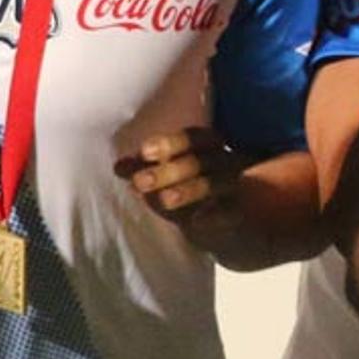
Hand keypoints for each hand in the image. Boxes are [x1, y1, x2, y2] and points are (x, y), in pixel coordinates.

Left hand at [117, 127, 252, 251]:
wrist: (223, 218)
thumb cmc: (189, 186)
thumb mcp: (165, 176)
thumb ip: (143, 169)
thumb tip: (119, 167)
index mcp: (207, 146)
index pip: (193, 138)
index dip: (170, 143)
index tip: (145, 152)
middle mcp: (225, 161)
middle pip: (201, 160)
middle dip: (168, 171)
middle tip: (139, 182)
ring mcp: (235, 186)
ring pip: (215, 183)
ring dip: (189, 190)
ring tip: (164, 200)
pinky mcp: (238, 212)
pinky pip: (230, 211)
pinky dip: (214, 215)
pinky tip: (195, 221)